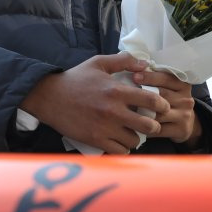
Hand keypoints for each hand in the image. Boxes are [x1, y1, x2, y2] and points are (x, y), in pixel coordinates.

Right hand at [20, 53, 169, 153]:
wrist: (49, 96)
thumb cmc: (75, 79)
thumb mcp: (98, 63)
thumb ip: (123, 61)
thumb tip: (145, 64)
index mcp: (116, 91)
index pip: (151, 101)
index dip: (162, 105)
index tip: (163, 108)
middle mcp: (113, 111)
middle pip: (148, 125)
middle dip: (154, 126)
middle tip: (151, 124)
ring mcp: (104, 128)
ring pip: (134, 141)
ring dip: (137, 138)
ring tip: (133, 132)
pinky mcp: (95, 140)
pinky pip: (119, 151)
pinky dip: (123, 148)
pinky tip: (121, 141)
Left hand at [133, 71, 201, 147]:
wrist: (186, 123)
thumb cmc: (169, 101)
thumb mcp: (168, 88)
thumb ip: (156, 80)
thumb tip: (134, 71)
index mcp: (183, 85)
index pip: (167, 78)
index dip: (150, 77)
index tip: (135, 76)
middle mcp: (186, 99)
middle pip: (162, 96)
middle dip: (143, 94)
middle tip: (126, 94)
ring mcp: (185, 115)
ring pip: (159, 114)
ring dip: (142, 112)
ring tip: (126, 110)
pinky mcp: (182, 130)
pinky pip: (159, 129)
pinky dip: (145, 128)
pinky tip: (134, 126)